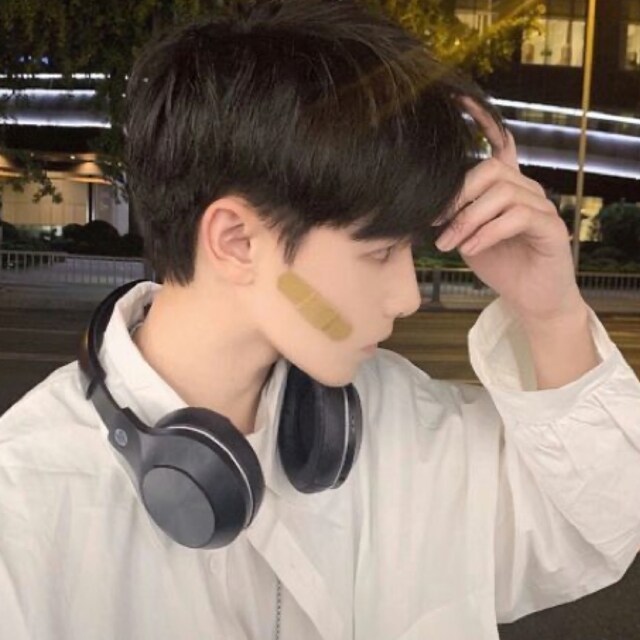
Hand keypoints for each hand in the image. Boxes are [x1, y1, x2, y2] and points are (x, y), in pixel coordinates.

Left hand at [434, 95, 583, 323]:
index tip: (458, 99)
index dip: (484, 119)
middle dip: (457, 197)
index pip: (500, 144)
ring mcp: (542, 206)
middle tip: (436, 225)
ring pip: (501, 194)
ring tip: (449, 244)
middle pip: (490, 170)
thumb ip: (454, 216)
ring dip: (468, 220)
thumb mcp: (467, 236)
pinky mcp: (551, 228)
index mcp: (505, 187)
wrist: (529, 299)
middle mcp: (526, 189)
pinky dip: (488, 232)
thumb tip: (424, 206)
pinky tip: (471, 248)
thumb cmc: (498, 265)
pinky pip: (517, 217)